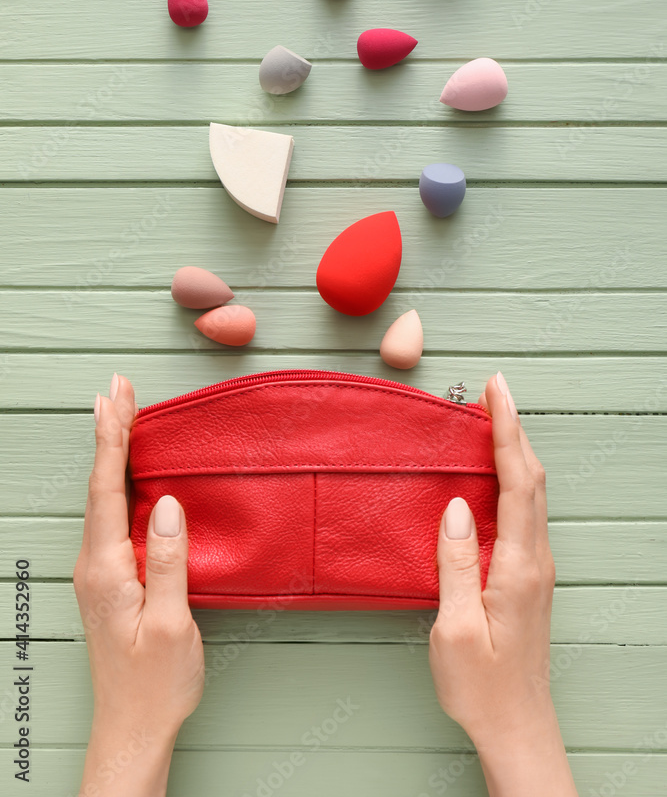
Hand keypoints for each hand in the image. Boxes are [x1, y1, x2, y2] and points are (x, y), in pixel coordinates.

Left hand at [73, 374, 204, 796]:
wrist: (133, 727)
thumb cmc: (155, 682)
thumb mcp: (171, 623)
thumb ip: (168, 561)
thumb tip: (169, 504)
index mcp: (106, 569)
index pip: (107, 490)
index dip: (112, 440)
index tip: (116, 399)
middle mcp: (94, 564)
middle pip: (100, 485)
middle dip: (109, 432)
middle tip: (118, 388)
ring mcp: (99, 571)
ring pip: (103, 498)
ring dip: (111, 452)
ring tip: (120, 414)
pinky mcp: (109, 579)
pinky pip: (111, 516)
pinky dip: (118, 481)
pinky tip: (127, 472)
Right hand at [429, 372, 577, 796]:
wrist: (517, 727)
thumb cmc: (482, 686)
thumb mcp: (455, 629)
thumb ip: (456, 563)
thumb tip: (455, 506)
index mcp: (518, 566)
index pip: (517, 483)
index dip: (507, 431)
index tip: (496, 392)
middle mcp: (536, 560)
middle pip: (532, 478)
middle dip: (514, 427)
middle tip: (495, 389)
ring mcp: (536, 568)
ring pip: (532, 493)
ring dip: (516, 450)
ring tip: (494, 419)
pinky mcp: (529, 577)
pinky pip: (525, 512)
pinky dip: (514, 478)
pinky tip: (497, 475)